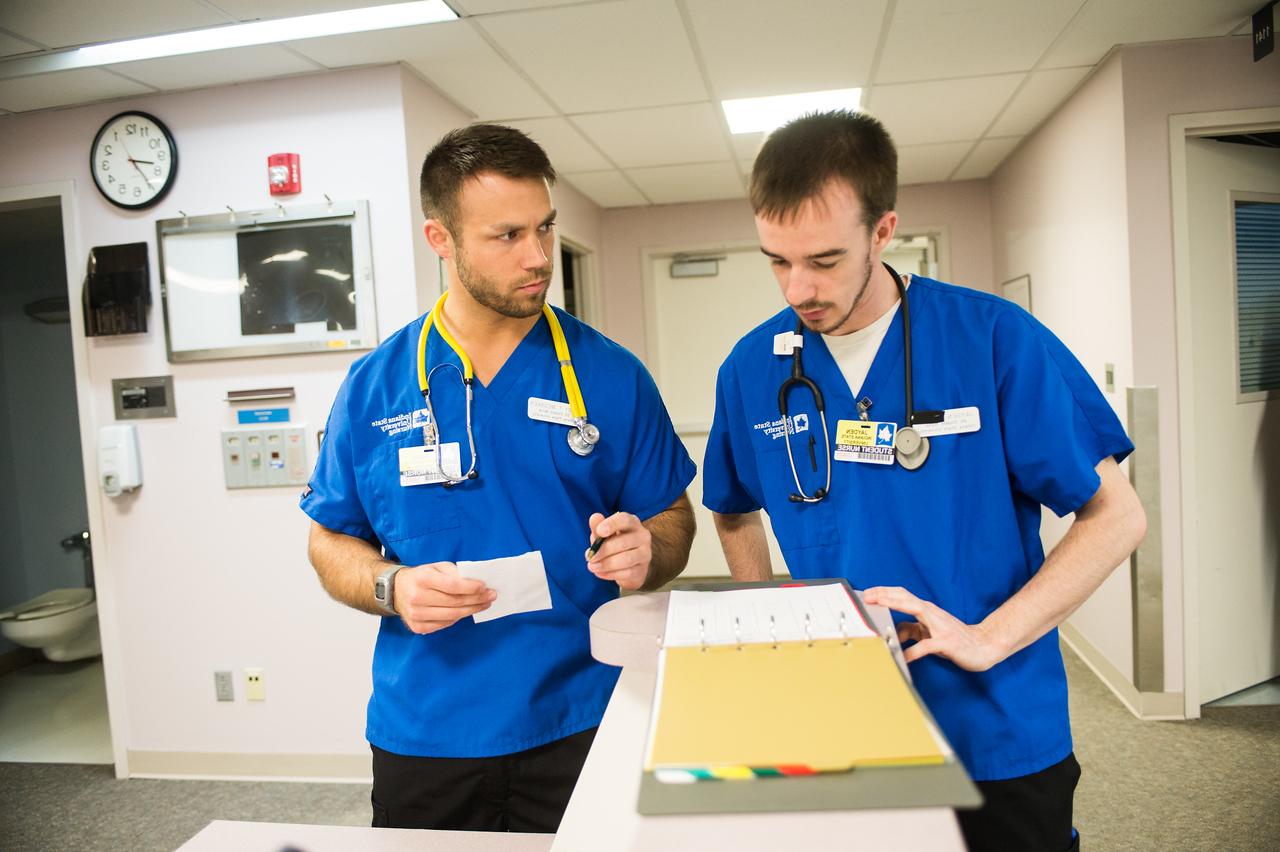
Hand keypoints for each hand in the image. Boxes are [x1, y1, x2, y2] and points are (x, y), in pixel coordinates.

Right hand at [394, 562, 494, 633]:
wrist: (396, 591)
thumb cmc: (421, 576)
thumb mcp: (436, 566)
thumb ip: (454, 572)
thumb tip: (475, 581)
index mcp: (422, 579)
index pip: (452, 586)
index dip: (471, 588)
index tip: (485, 587)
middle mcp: (417, 598)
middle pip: (454, 602)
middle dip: (477, 599)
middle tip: (491, 596)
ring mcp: (416, 614)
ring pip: (452, 615)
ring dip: (472, 610)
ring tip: (484, 605)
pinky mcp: (418, 627)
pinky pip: (445, 624)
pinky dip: (458, 618)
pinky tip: (467, 611)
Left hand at [585, 511, 651, 590]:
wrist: (629, 565)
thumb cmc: (615, 544)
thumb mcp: (604, 534)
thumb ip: (598, 527)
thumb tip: (594, 517)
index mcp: (632, 523)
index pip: (625, 520)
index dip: (612, 524)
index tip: (599, 531)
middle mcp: (643, 536)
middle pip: (624, 542)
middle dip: (604, 550)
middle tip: (590, 557)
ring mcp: (645, 554)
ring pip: (626, 559)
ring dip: (606, 564)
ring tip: (592, 566)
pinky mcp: (642, 570)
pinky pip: (627, 573)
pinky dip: (610, 574)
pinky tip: (599, 573)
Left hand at [861, 586, 1007, 671]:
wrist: (983, 645)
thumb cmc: (954, 638)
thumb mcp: (929, 631)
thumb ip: (912, 630)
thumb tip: (893, 633)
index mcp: (926, 610)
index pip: (902, 595)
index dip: (884, 592)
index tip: (867, 593)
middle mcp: (931, 613)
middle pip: (905, 597)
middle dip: (884, 595)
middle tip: (867, 596)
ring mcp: (939, 626)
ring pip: (914, 610)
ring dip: (895, 607)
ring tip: (878, 609)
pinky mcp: (946, 642)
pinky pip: (925, 646)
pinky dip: (912, 651)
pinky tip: (902, 657)